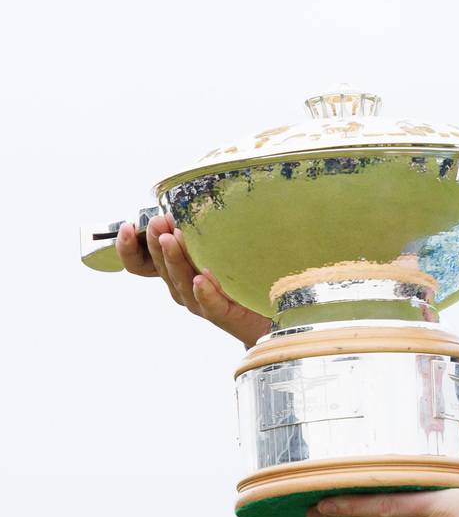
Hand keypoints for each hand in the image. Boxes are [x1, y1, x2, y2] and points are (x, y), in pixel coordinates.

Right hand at [116, 213, 270, 347]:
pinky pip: (210, 303)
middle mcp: (183, 287)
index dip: (127, 248)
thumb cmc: (242, 274)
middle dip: (156, 243)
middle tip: (157, 222)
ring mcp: (200, 302)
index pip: (140, 264)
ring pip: (182, 282)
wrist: (273, 309)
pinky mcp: (222, 314)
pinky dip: (205, 292)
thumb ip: (201, 231)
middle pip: (161, 267)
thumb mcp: (218, 245)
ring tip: (171, 239)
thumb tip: (189, 203)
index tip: (127, 226)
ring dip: (175, 259)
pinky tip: (201, 279)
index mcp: (176, 271)